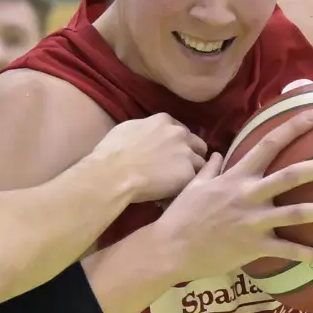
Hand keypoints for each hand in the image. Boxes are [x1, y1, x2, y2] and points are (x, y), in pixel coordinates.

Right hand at [89, 113, 207, 202]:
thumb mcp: (128, 129)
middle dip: (192, 155)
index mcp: (164, 120)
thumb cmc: (112, 151)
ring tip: (180, 184)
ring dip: (192, 172)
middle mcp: (180, 133)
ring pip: (201, 163)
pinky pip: (195, 180)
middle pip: (198, 144)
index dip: (178, 143)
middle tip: (181, 169)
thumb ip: (145, 129)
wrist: (114, 173)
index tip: (172, 153)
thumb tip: (146, 134)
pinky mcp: (188, 173)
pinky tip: (178, 192)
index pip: (181, 130)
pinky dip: (188, 186)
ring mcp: (186, 153)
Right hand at [153, 110, 312, 281]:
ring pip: (298, 213)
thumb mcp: (193, 186)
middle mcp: (249, 195)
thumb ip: (210, 168)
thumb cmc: (180, 216)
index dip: (293, 128)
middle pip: (293, 175)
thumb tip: (216, 153)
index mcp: (236, 177)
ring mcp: (253, 221)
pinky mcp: (254, 247)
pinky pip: (291, 252)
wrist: (169, 248)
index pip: (268, 145)